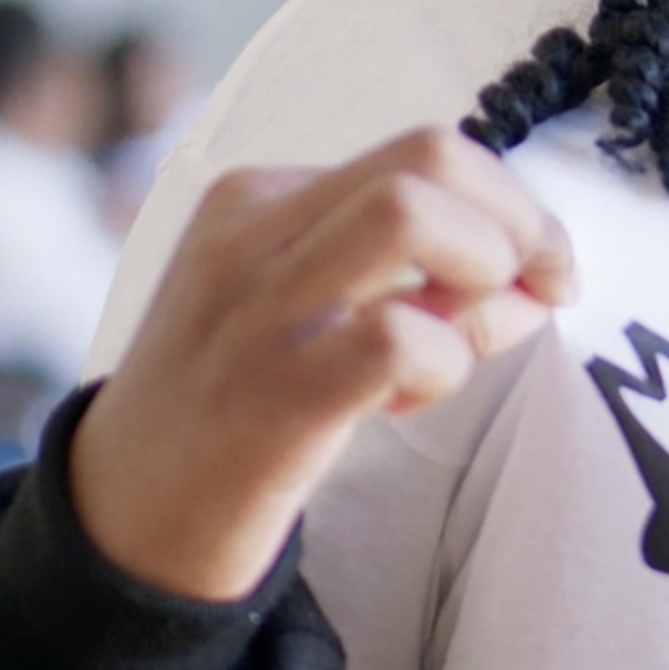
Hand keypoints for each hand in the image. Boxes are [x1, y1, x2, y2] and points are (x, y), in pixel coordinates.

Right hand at [70, 127, 577, 601]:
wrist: (127, 517)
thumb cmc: (238, 403)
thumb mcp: (313, 311)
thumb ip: (419, 281)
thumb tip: (538, 279)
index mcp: (260, 196)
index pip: (425, 151)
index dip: (511, 202)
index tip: (541, 265)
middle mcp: (252, 232)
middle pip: (429, 158)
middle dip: (518, 223)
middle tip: (534, 295)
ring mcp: (256, 307)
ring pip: (411, 215)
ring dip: (479, 278)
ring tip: (450, 348)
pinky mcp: (272, 389)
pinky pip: (400, 335)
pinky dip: (440, 366)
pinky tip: (401, 404)